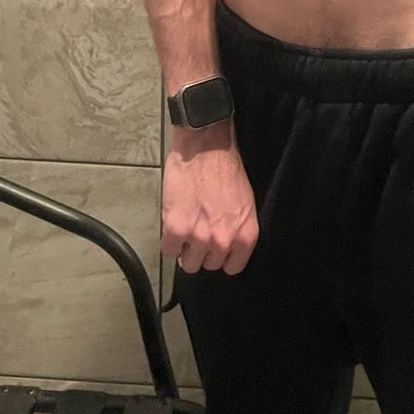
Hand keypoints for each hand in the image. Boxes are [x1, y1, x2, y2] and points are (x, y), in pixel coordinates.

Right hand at [161, 129, 258, 276]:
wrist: (206, 146)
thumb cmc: (225, 167)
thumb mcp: (244, 202)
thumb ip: (236, 228)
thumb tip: (225, 244)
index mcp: (245, 234)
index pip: (233, 267)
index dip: (221, 256)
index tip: (214, 248)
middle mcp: (224, 240)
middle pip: (208, 265)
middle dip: (202, 250)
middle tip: (197, 228)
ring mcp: (200, 237)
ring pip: (188, 263)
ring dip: (184, 247)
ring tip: (185, 224)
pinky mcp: (177, 228)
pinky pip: (168, 250)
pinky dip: (168, 239)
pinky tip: (173, 221)